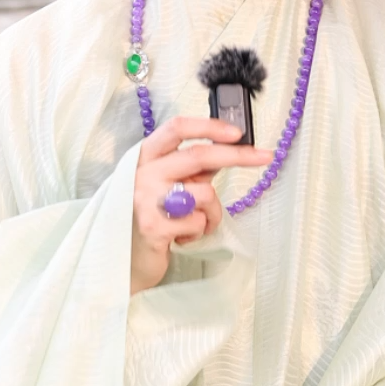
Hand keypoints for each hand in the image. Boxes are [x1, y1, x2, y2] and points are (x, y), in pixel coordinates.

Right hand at [131, 116, 271, 294]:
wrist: (120, 260)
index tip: (236, 132)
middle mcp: (141, 173)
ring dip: (212, 213)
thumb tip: (227, 149)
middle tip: (264, 156)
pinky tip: (181, 237)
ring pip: (205, 193)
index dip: (209, 126)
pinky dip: (199, 232)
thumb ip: (190, 168)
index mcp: (144, 157)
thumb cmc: (146, 218)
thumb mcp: (163, 185)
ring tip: (195, 223)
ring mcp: (145, 200)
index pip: (177, 129)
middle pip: (199, 155)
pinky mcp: (154, 227)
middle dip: (238, 155)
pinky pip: (198, 222)